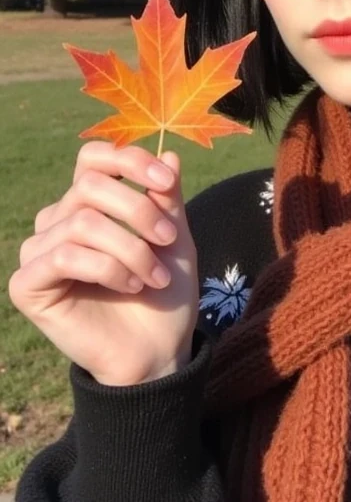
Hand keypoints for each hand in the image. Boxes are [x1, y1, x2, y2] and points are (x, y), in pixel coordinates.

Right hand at [9, 143, 198, 386]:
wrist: (157, 350)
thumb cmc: (164, 293)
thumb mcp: (173, 237)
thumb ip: (166, 197)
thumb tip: (167, 152)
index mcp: (87, 203)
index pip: (92, 158)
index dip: (128, 160)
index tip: (167, 182)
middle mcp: (56, 221)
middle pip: (89, 186)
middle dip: (138, 210)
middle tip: (169, 239)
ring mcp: (38, 252)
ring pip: (82, 223)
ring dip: (130, 249)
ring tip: (154, 276)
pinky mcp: (27, 285)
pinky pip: (64, 256)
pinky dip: (107, 268)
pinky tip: (128, 286)